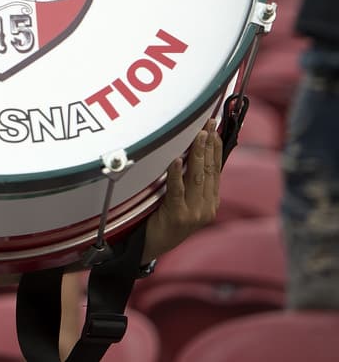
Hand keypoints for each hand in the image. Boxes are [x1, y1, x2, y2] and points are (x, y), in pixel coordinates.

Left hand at [141, 119, 221, 262]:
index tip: (214, 127)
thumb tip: (190, 153)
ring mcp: (194, 212)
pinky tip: (177, 159)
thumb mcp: (182, 200)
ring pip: (197, 177)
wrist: (152, 246)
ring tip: (198, 134)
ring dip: (198, 153)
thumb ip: (189, 181)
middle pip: (209, 170)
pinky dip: (177, 174)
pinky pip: (177, 190)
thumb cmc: (164, 218)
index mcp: (211, 201)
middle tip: (208, 123)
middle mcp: (207, 206)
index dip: (216, 147)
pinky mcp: (178, 216)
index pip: (216, 169)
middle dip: (208, 144)